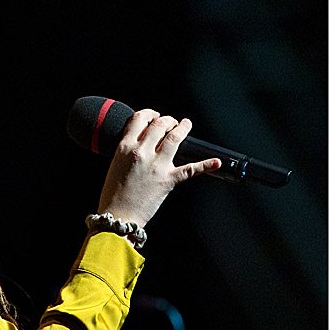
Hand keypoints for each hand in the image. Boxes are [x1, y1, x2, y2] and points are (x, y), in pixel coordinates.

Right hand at [98, 109, 220, 226]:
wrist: (118, 216)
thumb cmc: (113, 193)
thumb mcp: (115, 165)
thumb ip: (128, 151)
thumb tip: (142, 143)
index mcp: (124, 147)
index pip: (139, 119)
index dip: (149, 113)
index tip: (154, 115)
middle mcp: (141, 152)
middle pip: (159, 124)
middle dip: (168, 120)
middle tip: (171, 122)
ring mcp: (156, 165)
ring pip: (174, 138)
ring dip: (183, 128)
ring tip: (186, 124)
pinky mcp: (168, 179)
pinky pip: (191, 169)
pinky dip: (206, 165)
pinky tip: (216, 162)